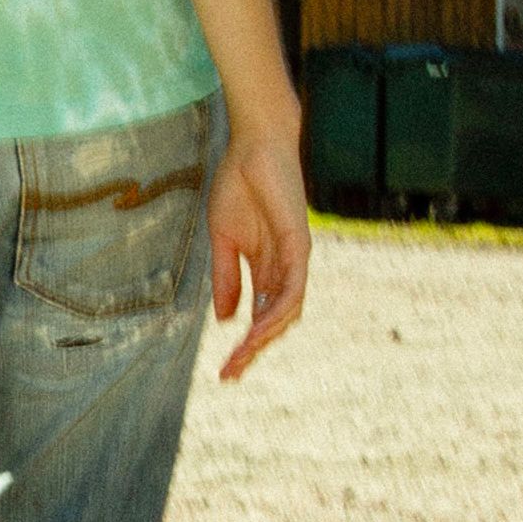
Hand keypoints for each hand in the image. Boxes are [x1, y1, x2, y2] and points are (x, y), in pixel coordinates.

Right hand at [208, 124, 309, 380]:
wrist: (254, 147)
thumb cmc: (238, 186)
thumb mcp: (222, 239)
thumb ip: (226, 278)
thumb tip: (226, 320)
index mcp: (265, 268)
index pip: (259, 315)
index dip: (243, 345)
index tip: (224, 371)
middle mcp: (283, 268)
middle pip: (274, 320)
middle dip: (253, 350)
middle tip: (230, 374)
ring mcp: (294, 259)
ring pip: (287, 311)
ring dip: (265, 337)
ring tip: (243, 357)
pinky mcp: (299, 246)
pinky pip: (293, 288)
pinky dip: (278, 311)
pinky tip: (260, 328)